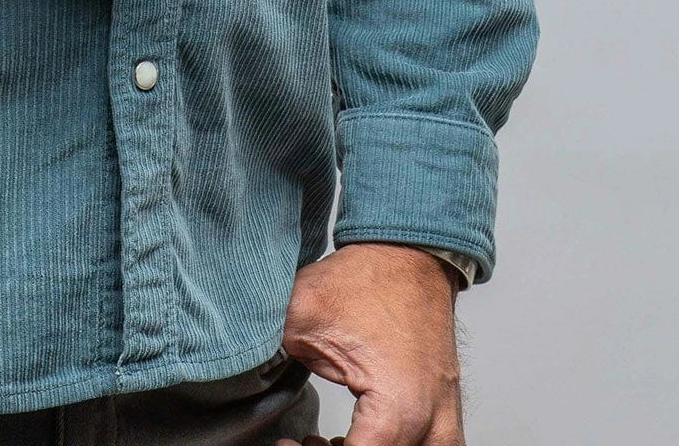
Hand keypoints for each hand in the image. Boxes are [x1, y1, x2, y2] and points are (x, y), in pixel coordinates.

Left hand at [276, 243, 463, 445]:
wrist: (411, 252)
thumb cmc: (368, 280)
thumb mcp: (301, 311)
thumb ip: (267, 347)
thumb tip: (232, 361)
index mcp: (397, 409)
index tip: (287, 443)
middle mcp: (430, 422)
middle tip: (307, 442)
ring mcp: (445, 418)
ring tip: (338, 443)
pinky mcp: (446, 410)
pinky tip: (359, 437)